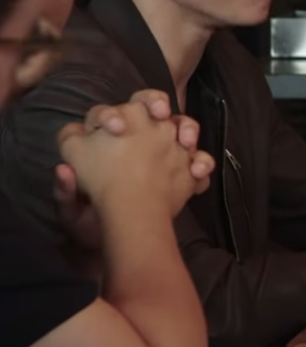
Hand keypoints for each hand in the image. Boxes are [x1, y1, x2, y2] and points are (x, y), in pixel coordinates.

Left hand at [57, 99, 213, 217]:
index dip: (108, 116)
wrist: (127, 243)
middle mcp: (135, 140)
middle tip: (160, 115)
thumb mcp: (74, 214)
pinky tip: (196, 176)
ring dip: (186, 128)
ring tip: (187, 143)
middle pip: (148, 106)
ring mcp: (164, 151)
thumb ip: (66, 194)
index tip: (115, 129)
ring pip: (179, 125)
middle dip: (156, 103)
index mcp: (105, 145)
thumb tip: (62, 170)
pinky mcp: (186, 170)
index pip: (104, 116)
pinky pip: (199, 158)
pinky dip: (202, 163)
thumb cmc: (96, 225)